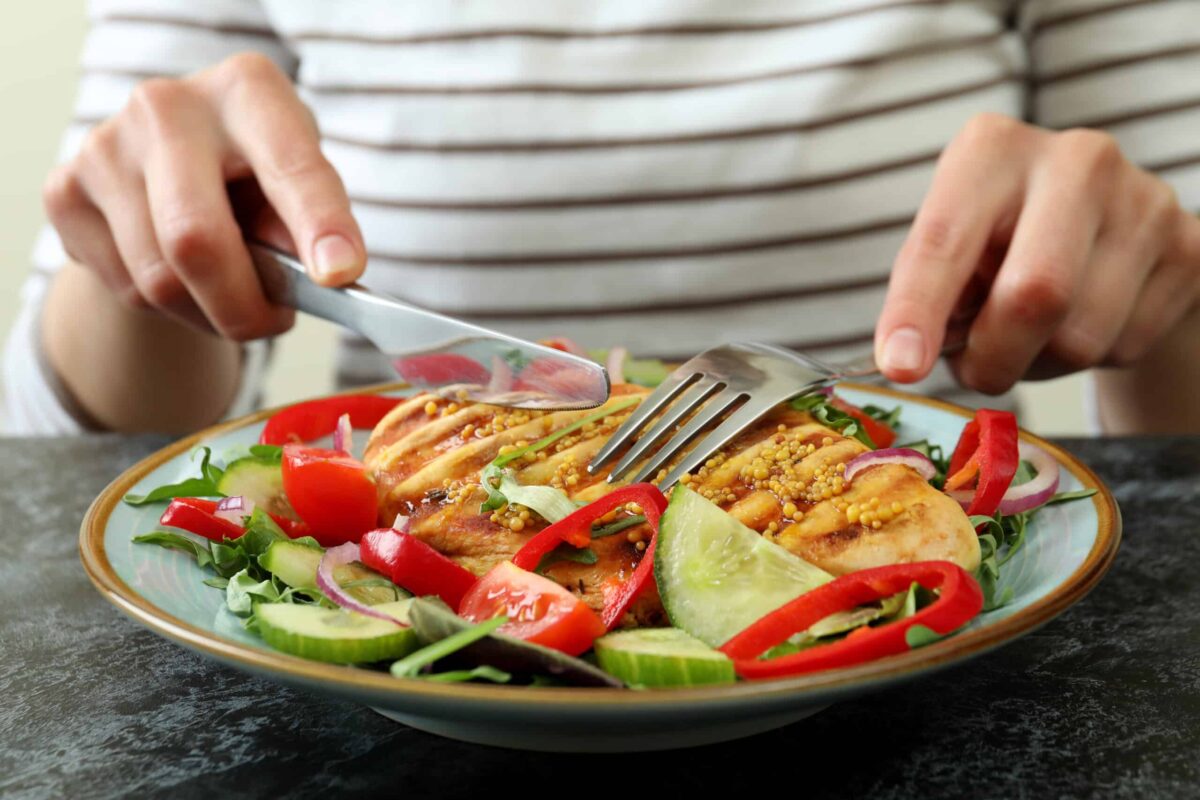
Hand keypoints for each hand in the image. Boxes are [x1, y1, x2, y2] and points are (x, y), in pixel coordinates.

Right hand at [41, 52, 364, 339]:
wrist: (166, 162)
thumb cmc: (253, 173)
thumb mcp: (296, 182)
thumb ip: (308, 221)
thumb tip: (318, 275)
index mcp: (248, 91)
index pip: (290, 165)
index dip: (319, 223)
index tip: (341, 273)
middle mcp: (169, 107)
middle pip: (196, 238)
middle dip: (243, 306)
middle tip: (273, 322)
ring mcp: (106, 146)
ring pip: (159, 280)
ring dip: (208, 313)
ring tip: (230, 294)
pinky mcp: (66, 189)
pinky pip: (124, 288)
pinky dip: (165, 307)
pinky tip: (180, 274)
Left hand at [875, 113, 1199, 393]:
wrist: (1106, 228)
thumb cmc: (1002, 241)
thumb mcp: (951, 251)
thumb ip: (924, 296)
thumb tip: (907, 359)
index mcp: (992, 149)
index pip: (945, 240)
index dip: (918, 310)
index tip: (900, 365)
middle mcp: (1074, 159)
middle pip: (1035, 292)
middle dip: (993, 356)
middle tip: (975, 372)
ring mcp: (1143, 200)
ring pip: (1080, 336)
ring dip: (1039, 363)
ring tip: (1030, 334)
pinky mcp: (1189, 246)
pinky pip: (1125, 346)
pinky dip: (1089, 361)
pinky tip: (1082, 322)